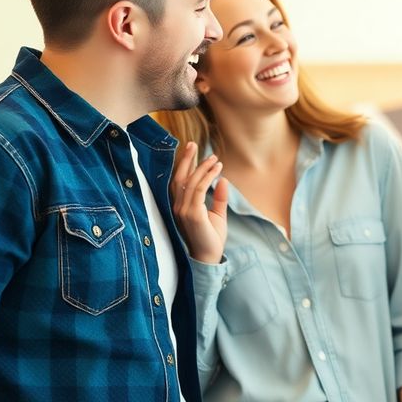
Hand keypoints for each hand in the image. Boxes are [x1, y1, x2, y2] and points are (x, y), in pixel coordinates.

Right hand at [170, 142, 228, 263]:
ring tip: (215, 158)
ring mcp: (183, 211)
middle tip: (193, 144)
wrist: (209, 257)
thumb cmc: (211, 237)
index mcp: (180, 206)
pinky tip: (217, 170)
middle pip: (179, 177)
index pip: (178, 181)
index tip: (191, 150)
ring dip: (203, 167)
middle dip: (186, 159)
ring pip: (190, 182)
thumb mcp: (217, 215)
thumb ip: (218, 198)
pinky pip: (198, 190)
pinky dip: (207, 177)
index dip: (183, 165)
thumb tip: (223, 180)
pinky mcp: (192, 214)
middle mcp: (178, 207)